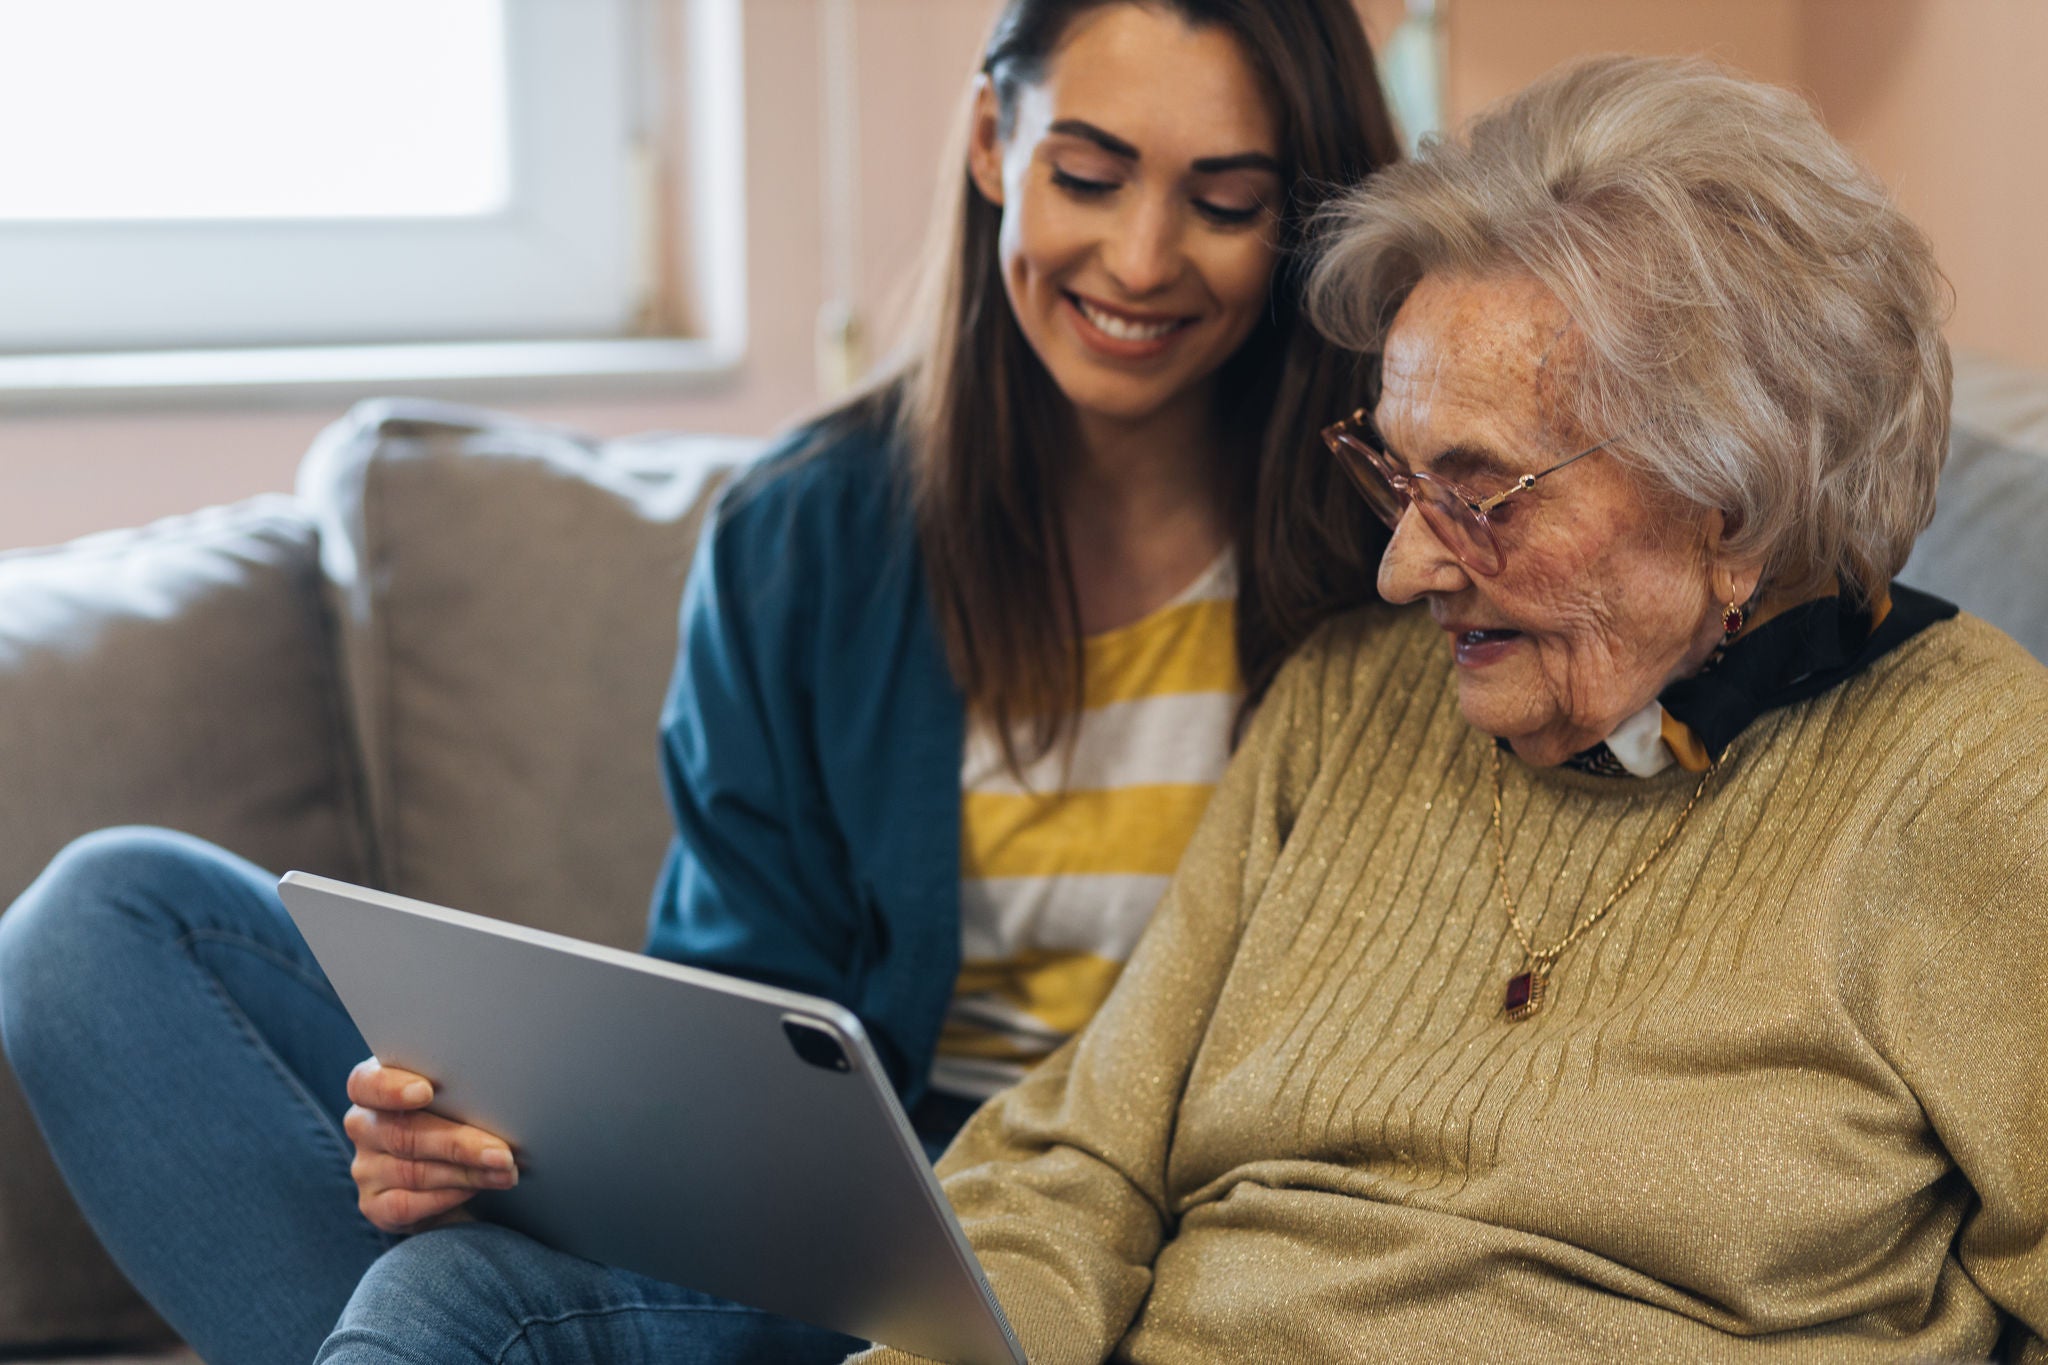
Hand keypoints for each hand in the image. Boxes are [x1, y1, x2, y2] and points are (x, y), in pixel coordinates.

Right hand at [344, 1057, 517, 1233]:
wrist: (456, 1171)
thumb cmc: (458, 1113)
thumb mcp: (456, 1094)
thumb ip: (458, 1088)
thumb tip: (497, 1090)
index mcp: (375, 1087)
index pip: (366, 1083)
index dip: (391, 1088)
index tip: (427, 1091)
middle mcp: (364, 1126)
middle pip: (403, 1134)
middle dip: (459, 1144)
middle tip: (502, 1152)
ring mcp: (366, 1168)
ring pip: (413, 1172)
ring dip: (466, 1173)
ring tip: (504, 1171)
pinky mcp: (374, 1204)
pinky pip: (407, 1205)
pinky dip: (448, 1196)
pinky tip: (476, 1188)